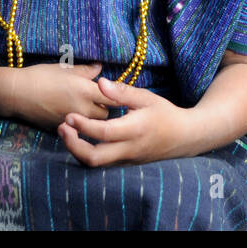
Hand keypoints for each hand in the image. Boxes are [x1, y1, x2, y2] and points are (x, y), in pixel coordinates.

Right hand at [1, 62, 121, 131]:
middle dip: (106, 108)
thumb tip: (100, 68)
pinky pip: (79, 129)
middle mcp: (83, 108)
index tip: (117, 92)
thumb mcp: (64, 68)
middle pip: (107, 114)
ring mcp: (73, 121)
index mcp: (85, 90)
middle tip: (101, 99)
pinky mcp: (63, 129)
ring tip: (89, 108)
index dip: (117, 94)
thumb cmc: (40, 76)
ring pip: (94, 124)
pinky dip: (81, 124)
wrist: (17, 94)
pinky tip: (75, 115)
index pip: (113, 96)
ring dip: (95, 118)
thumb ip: (86, 70)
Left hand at [59, 76, 193, 166]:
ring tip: (66, 132)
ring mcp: (126, 160)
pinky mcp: (125, 164)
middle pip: (94, 158)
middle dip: (73, 145)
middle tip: (62, 127)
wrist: (184, 137)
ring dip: (77, 150)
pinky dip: (87, 153)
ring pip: (96, 164)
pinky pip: (102, 163)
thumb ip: (121, 92)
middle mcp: (128, 149)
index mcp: (134, 130)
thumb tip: (100, 82)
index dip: (83, 126)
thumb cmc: (165, 113)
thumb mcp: (146, 98)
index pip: (104, 133)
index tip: (68, 116)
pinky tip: (79, 138)